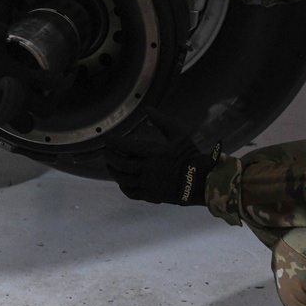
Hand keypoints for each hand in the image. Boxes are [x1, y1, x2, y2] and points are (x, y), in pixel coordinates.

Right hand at [0, 22, 58, 129]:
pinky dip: (9, 120)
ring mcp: (10, 113)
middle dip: (52, 104)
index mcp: (24, 79)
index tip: (67, 73)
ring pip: (29, 125)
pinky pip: (8, 125)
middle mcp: (22, 99)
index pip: (54, 82)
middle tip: (51, 96)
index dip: (65, 79)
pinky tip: (5, 110)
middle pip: (47, 109)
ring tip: (27, 111)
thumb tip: (2, 27)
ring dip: (30, 119)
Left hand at [105, 109, 220, 205]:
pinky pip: (131, 192)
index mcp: (153, 153)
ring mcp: (147, 184)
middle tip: (106, 152)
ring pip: (123, 179)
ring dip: (113, 172)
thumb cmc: (188, 155)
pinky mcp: (150, 195)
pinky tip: (121, 181)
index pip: (126, 147)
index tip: (108, 140)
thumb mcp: (178, 134)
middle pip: (121, 164)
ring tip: (110, 165)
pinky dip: (123, 186)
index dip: (114, 143)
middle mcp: (147, 169)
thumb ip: (162, 121)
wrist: (199, 180)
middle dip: (110, 157)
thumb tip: (148, 109)